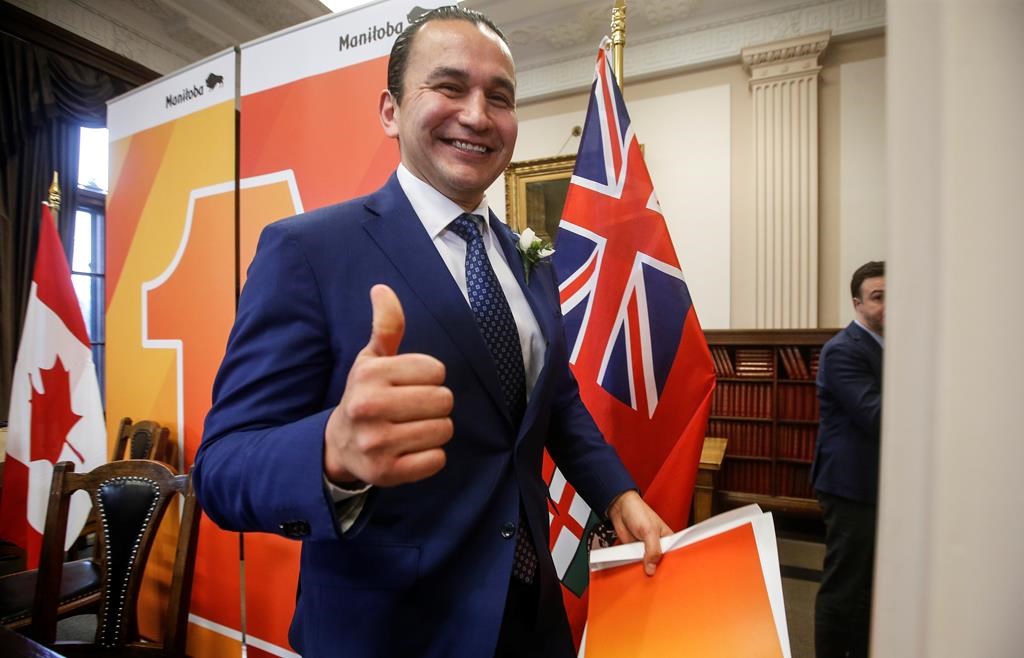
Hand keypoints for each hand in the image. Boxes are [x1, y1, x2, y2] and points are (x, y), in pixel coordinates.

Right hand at [324, 284, 453, 486]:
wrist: (339, 446)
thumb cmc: (365, 395)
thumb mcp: (372, 359)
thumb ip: (385, 326)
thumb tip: (382, 289)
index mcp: (369, 375)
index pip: (436, 370)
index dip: (429, 377)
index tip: (410, 384)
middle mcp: (369, 407)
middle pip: (443, 400)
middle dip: (435, 404)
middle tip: (413, 409)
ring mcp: (377, 443)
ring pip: (444, 430)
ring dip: (435, 430)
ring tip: (412, 428)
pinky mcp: (387, 473)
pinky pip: (436, 460)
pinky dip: (431, 456)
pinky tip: (411, 451)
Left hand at [607, 490, 672, 575]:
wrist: (620, 509)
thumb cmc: (638, 512)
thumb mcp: (649, 531)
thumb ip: (653, 550)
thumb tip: (652, 568)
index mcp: (668, 539)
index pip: (673, 556)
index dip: (671, 566)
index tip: (669, 576)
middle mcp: (658, 546)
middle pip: (661, 563)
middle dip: (658, 570)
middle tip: (656, 580)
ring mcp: (646, 550)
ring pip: (648, 565)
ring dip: (645, 570)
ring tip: (646, 580)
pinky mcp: (635, 552)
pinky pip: (636, 563)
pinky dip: (635, 567)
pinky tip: (635, 573)